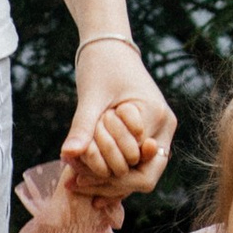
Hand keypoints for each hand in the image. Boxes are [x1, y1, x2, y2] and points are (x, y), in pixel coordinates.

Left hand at [62, 43, 174, 192]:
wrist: (110, 48)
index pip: (139, 164)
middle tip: (76, 184)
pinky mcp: (147, 135)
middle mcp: (165, 128)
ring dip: (110, 181)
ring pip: (140, 174)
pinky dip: (112, 173)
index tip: (78, 178)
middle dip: (111, 183)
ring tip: (76, 182)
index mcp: (156, 115)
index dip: (110, 175)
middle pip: (145, 176)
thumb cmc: (102, 66)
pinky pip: (134, 164)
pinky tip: (86, 180)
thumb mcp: (91, 96)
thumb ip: (82, 126)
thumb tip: (67, 155)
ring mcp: (159, 132)